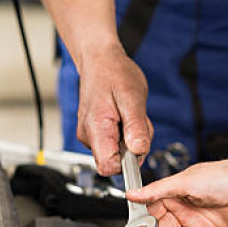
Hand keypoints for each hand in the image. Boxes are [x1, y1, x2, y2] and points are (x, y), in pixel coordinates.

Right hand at [77, 43, 152, 174]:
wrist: (100, 59)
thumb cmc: (114, 73)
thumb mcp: (132, 98)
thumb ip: (136, 127)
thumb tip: (139, 151)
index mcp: (96, 129)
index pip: (108, 167)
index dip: (126, 164)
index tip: (136, 146)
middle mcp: (88, 137)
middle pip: (115, 163)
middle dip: (132, 149)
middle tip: (136, 122)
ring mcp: (90, 136)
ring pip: (117, 154)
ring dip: (131, 140)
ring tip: (130, 116)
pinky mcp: (95, 134)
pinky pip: (115, 145)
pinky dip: (126, 135)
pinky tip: (124, 117)